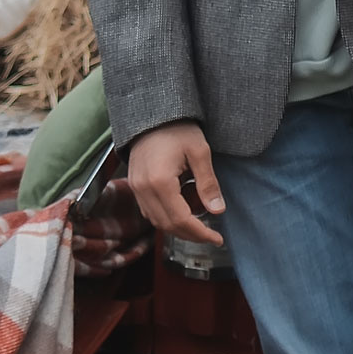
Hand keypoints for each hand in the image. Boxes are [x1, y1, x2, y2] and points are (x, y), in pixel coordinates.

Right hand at [125, 121, 226, 248]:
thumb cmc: (177, 128)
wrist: (152, 114)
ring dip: (178, 227)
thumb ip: (208, 183)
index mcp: (160, 181)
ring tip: (199, 221)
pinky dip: (166, 217)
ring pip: (157, 221)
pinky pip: (149, 211)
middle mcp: (143, 188)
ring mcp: (136, 187)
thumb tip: (217, 211)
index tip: (217, 239)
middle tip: (211, 235)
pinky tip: (182, 209)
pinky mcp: (134, 185)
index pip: (181, 220)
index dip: (200, 234)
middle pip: (167, 225)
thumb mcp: (200, 152)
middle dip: (191, 235)